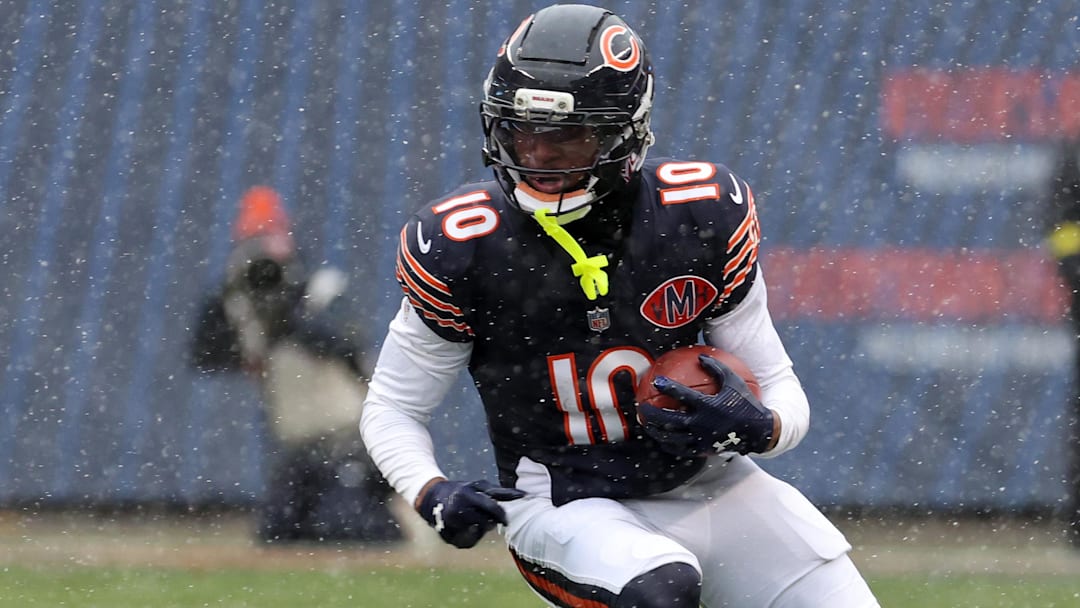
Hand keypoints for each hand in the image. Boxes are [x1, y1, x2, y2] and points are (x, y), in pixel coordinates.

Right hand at [416, 479, 524, 547]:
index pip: (490, 506)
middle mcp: (458, 510)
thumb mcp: (478, 486)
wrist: (432, 498)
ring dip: (482, 528)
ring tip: (477, 520)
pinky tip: (469, 529)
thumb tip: (524, 495)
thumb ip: (499, 492)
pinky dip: (473, 537)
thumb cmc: (462, 490)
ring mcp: (452, 524)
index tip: (507, 521)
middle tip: (492, 520)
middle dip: (491, 522)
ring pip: (478, 533)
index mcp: (467, 495)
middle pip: (485, 522)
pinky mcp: (447, 536)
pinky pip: (468, 543)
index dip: (500, 515)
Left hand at [638, 354, 773, 456]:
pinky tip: (661, 439)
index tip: (657, 381)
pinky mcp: (703, 450)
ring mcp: (702, 439)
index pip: (684, 396)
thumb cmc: (745, 403)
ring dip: (656, 431)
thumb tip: (700, 356)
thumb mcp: (734, 381)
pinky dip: (668, 444)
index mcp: (710, 406)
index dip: (669, 388)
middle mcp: (703, 424)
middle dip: (653, 415)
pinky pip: (681, 449)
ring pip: (672, 438)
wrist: (758, 431)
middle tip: (642, 408)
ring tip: (646, 424)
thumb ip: (717, 368)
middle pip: (670, 421)